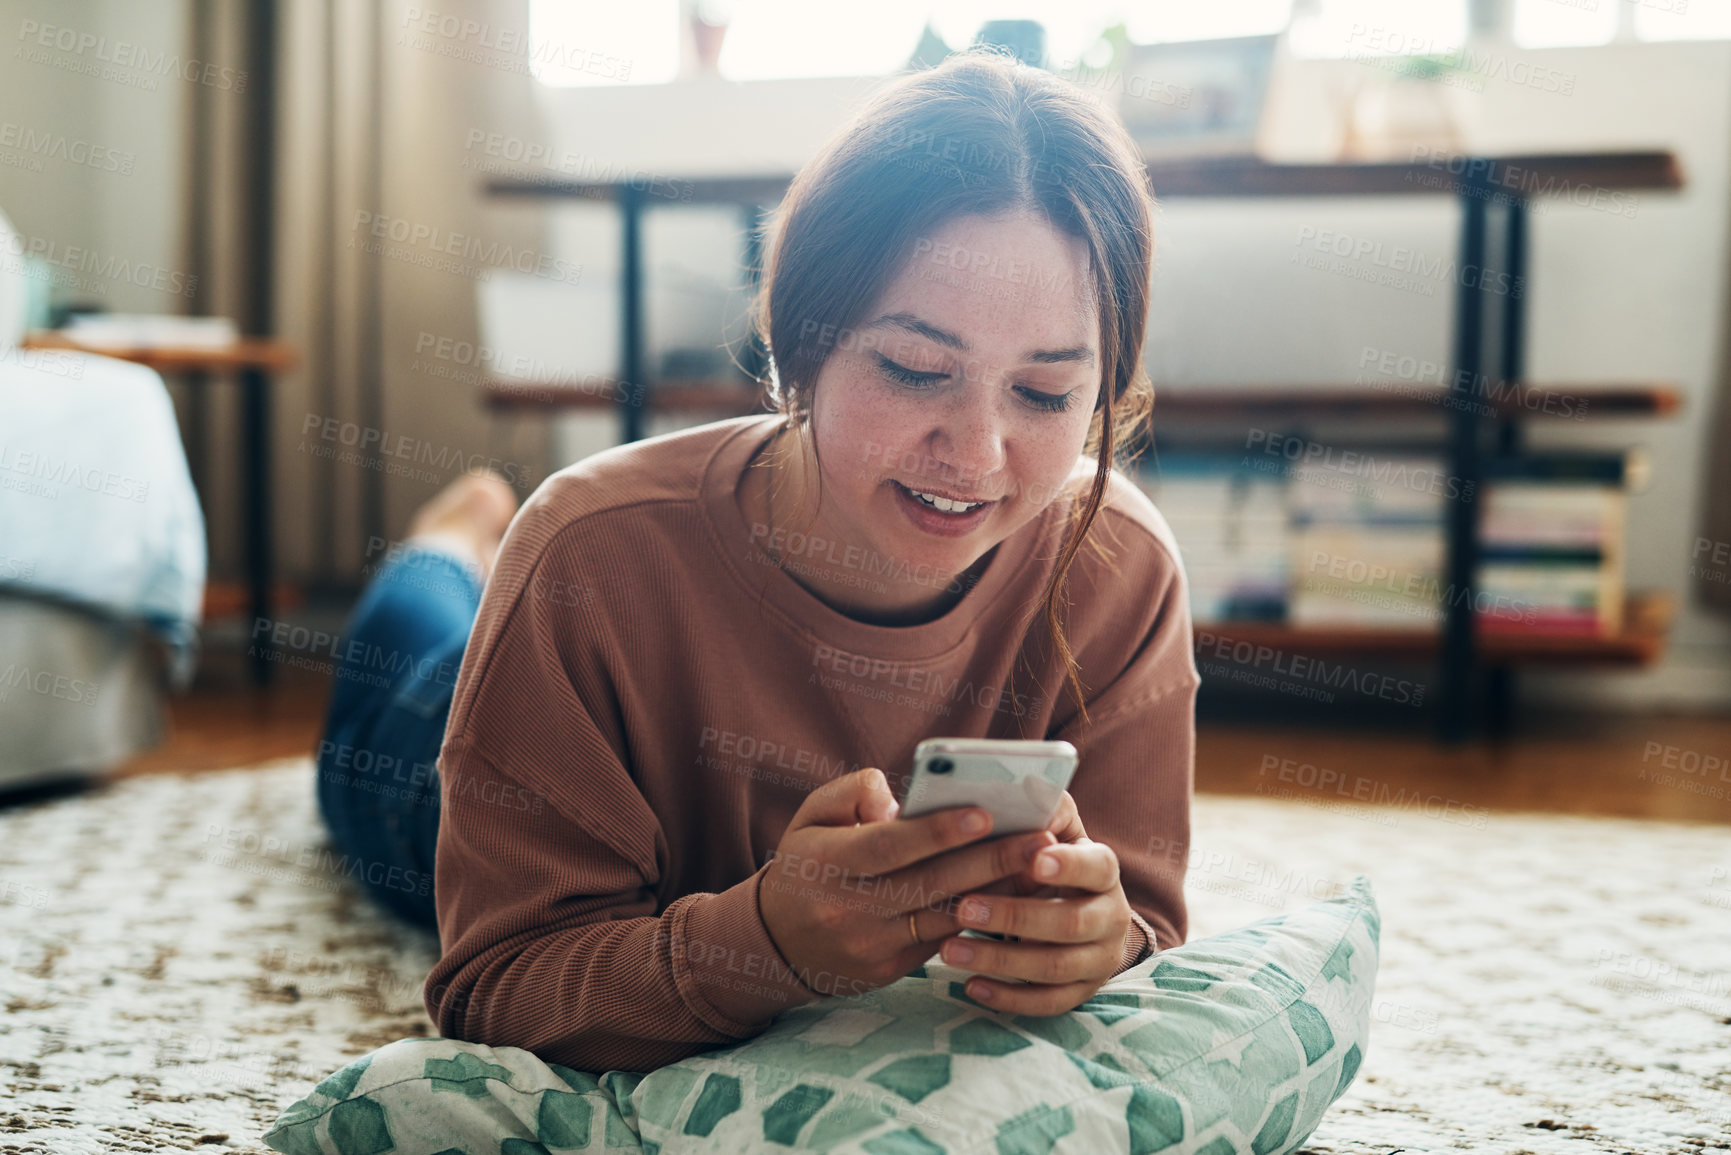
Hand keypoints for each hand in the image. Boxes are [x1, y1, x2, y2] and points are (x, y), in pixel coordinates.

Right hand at [758, 767, 1057, 1000]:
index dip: (939, 832)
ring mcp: (871, 946)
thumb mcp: (811, 815)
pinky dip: (981, 918)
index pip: (890, 847)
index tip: (986, 813)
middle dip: (990, 862)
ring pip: (944, 918)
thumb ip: (854, 792)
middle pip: (930, 884)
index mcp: (828, 864)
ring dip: (998, 894)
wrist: (777, 941)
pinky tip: (1016, 897)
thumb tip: (898, 805)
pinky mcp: (890, 970)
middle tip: (1040, 841)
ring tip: (1041, 869)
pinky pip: (943, 942)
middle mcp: (850, 910)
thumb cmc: (806, 863)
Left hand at [935, 790, 1133, 1015]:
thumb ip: (1038, 807)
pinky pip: (1047, 1003)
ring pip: (1054, 968)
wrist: (1074, 911)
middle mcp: (1111, 916)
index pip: (1098, 866)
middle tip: (963, 908)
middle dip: (1015, 916)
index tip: (1033, 860)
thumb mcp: (1048, 830)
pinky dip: (1009, 998)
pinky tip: (971, 986)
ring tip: (948, 950)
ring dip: (999, 959)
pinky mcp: (1080, 992)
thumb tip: (1028, 788)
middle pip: (1070, 922)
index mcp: (1103, 869)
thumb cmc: (1043, 860)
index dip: (1069, 865)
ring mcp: (1099, 959)